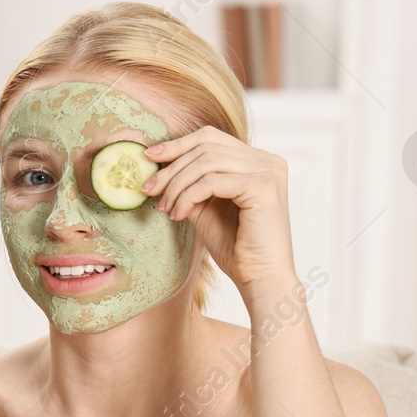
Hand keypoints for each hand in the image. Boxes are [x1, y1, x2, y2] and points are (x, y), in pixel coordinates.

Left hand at [142, 126, 297, 297]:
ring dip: (177, 185)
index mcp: (257, 161)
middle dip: (171, 167)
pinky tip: (179, 214)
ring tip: (165, 207)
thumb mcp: (205, 208)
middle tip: (148, 188)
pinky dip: (188, 196)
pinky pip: (212, 181)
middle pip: (206, 146)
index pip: (210, 138)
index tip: (148, 157)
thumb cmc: (236, 247)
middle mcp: (267, 160)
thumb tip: (158, 167)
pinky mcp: (263, 186)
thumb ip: (190, 184)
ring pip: (206, 162)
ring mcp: (268, 170)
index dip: (177, 144)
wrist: (260, 278)